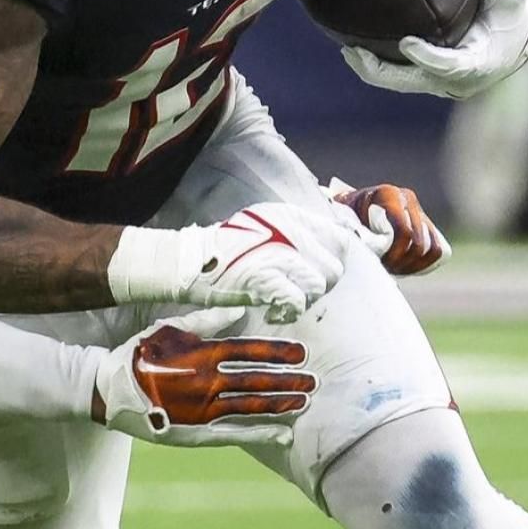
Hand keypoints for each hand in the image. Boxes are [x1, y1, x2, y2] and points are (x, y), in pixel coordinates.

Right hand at [94, 308, 315, 446]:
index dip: (278, 352)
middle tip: (314, 380)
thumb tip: (238, 309)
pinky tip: (284, 433)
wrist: (111, 389)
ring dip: (282, 404)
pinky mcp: (198, 432)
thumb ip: (207, 321)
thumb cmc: (141, 353)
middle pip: (259, 380)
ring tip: (306, 401)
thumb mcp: (171, 328)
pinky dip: (263, 433)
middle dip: (290, 380)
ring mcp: (205, 409)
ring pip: (252, 406)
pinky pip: (237, 433)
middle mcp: (209, 382)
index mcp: (204, 354)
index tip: (301, 351)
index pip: (251, 351)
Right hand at [184, 202, 350, 322]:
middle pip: (333, 265)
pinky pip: (297, 301)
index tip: (325, 273)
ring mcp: (277, 253)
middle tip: (298, 291)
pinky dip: (288, 312)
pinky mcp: (264, 277)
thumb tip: (337, 245)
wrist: (189, 262)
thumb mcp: (266, 227)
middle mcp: (287, 230)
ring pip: (319, 285)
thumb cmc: (228, 250)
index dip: (336, 259)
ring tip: (284, 302)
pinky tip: (274, 312)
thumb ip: (298, 233)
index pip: (338, 236)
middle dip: (320, 284)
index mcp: (289, 216)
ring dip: (305, 299)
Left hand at [330, 182, 450, 274]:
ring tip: (396, 269)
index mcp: (388, 194)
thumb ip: (357, 231)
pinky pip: (438, 248)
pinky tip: (409, 268)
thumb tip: (370, 249)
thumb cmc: (344, 215)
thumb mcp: (347, 219)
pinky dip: (427, 262)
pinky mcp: (425, 222)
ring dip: (414, 264)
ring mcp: (419, 210)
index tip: (384, 263)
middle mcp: (407, 199)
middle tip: (387, 269)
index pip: (404, 232)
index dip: (396, 253)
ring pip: (432, 247)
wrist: (351, 206)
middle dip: (403, 262)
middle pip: (418, 243)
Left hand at [343, 0, 527, 98]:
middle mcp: (460, 80)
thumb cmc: (516, 13)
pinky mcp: (434, 80)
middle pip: (416, 82)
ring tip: (349, 53)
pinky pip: (404, 78)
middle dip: (383, 71)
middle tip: (355, 52)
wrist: (521, 40)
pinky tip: (359, 51)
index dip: (428, 57)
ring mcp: (445, 84)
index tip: (406, 42)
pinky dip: (383, 68)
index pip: (451, 66)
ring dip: (375, 72)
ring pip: (404, 84)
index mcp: (481, 62)